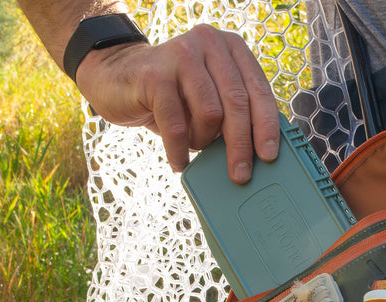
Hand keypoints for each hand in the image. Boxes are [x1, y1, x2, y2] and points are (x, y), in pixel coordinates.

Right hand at [75, 24, 279, 182]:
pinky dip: (180, 150)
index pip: (259, 89)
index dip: (267, 126)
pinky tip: (179, 162)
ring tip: (195, 147)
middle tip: (240, 174)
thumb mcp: (208, 96)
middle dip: (241, 145)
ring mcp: (181, 55)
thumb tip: (257, 153)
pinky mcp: (155, 75)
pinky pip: (176, 124)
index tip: (269, 156)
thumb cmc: (172, 94)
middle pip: (237, 102)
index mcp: (230, 47)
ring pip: (210, 113)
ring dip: (204, 141)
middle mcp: (209, 43)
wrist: (116, 77)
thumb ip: (232, 112)